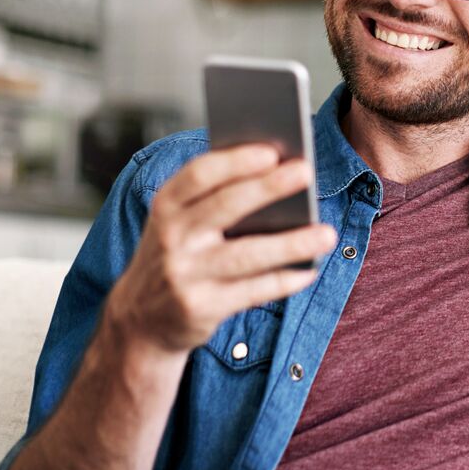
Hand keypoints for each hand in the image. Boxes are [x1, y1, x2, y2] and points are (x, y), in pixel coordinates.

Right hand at [106, 143, 336, 354]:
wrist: (141, 319)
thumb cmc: (178, 253)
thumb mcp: (180, 222)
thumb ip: (216, 198)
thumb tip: (277, 173)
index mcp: (165, 206)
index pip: (199, 175)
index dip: (234, 161)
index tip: (271, 150)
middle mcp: (171, 238)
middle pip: (224, 207)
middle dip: (268, 187)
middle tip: (307, 171)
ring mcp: (184, 275)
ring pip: (246, 255)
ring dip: (290, 243)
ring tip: (327, 234)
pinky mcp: (200, 308)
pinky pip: (252, 292)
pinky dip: (284, 281)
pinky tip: (309, 271)